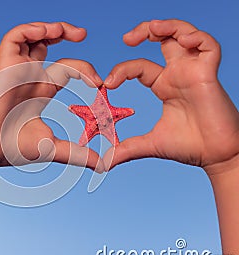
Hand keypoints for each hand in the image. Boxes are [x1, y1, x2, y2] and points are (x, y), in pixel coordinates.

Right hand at [0, 22, 105, 183]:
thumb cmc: (12, 149)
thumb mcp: (53, 148)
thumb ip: (78, 153)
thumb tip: (103, 165)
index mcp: (41, 90)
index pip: (66, 70)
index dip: (83, 70)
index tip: (99, 82)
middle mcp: (29, 76)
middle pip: (47, 45)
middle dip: (65, 34)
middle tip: (83, 34)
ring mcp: (17, 70)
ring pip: (31, 37)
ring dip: (49, 28)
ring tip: (66, 31)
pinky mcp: (4, 67)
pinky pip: (14, 39)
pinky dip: (29, 30)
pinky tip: (46, 33)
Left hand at [104, 19, 238, 173]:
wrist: (216, 157)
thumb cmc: (189, 147)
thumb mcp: (149, 144)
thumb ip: (125, 149)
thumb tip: (102, 164)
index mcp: (164, 86)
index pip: (140, 67)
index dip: (123, 70)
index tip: (108, 83)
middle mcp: (178, 74)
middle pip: (163, 39)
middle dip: (145, 31)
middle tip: (126, 39)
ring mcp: (194, 71)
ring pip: (184, 34)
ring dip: (168, 26)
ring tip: (152, 29)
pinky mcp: (210, 74)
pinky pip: (208, 46)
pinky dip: (197, 37)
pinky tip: (183, 41)